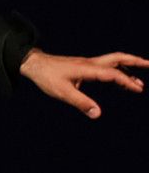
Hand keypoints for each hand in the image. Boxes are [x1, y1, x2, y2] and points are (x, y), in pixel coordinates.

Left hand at [18, 48, 148, 117]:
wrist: (34, 65)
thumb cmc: (47, 78)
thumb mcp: (63, 93)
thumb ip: (81, 103)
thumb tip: (98, 114)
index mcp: (88, 69)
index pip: (113, 74)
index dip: (127, 81)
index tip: (139, 89)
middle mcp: (91, 63)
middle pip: (118, 58)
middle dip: (136, 62)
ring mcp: (88, 63)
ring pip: (113, 61)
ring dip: (128, 66)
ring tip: (139, 80)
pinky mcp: (84, 66)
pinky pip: (105, 66)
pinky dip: (117, 71)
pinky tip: (119, 80)